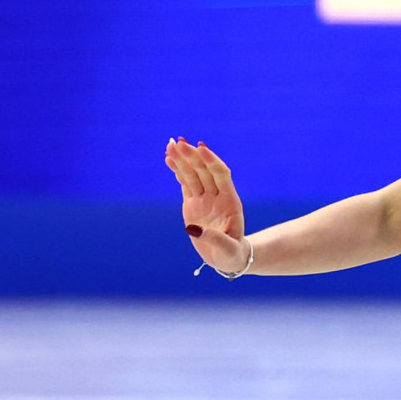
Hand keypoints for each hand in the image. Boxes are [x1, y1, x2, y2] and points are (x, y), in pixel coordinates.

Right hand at [165, 136, 249, 274]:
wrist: (228, 257)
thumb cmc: (231, 254)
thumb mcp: (227, 249)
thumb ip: (215, 238)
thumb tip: (192, 229)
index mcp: (230, 202)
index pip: (221, 174)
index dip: (211, 160)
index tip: (200, 147)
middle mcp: (218, 196)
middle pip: (204, 170)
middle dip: (192, 156)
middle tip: (178, 142)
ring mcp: (205, 198)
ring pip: (193, 174)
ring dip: (183, 159)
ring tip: (170, 145)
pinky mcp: (193, 203)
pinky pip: (185, 182)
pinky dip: (178, 170)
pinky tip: (169, 158)